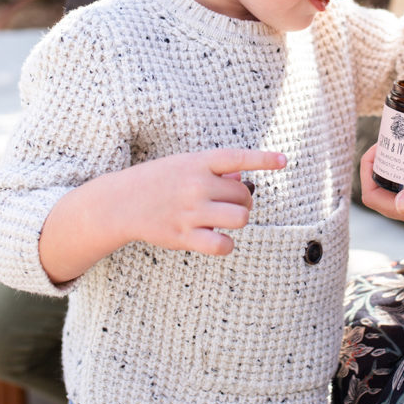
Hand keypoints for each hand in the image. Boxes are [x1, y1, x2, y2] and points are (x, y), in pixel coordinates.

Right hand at [39, 148, 287, 283]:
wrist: (120, 202)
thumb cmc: (158, 180)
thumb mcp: (184, 164)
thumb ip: (214, 169)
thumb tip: (243, 179)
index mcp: (197, 162)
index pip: (237, 158)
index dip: (263, 159)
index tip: (284, 161)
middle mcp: (196, 184)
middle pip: (245, 195)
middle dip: (243, 200)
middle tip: (227, 203)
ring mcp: (190, 211)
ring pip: (240, 218)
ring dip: (238, 220)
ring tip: (223, 219)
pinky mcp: (183, 236)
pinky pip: (222, 245)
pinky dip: (226, 244)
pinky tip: (218, 239)